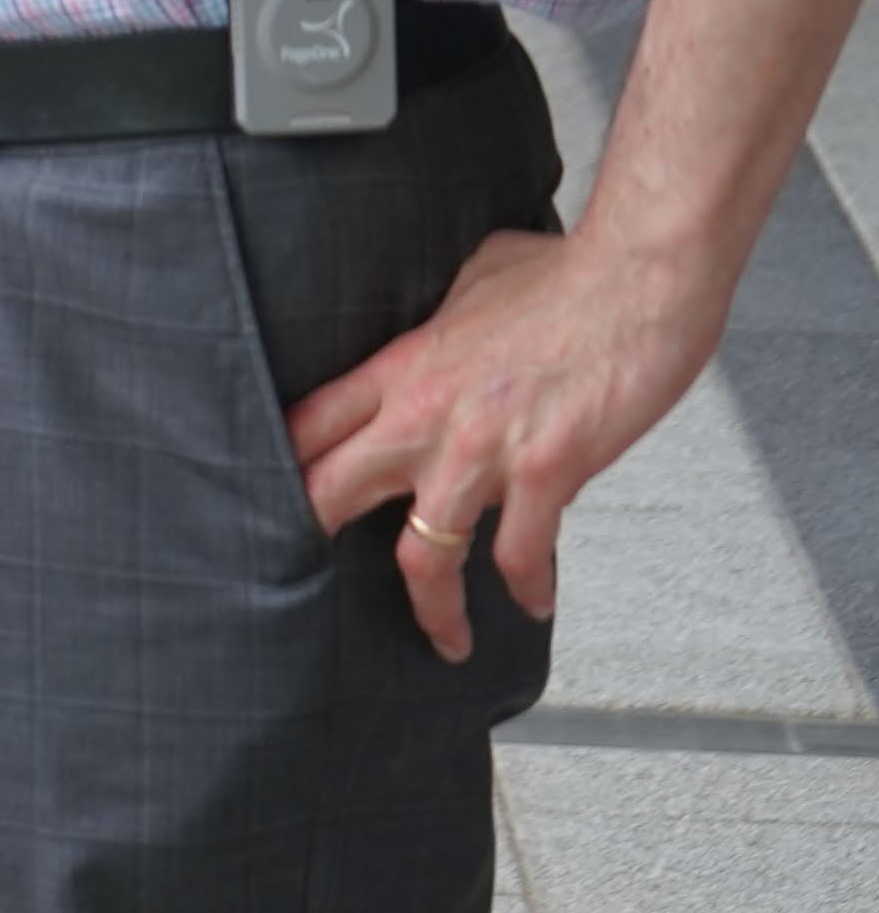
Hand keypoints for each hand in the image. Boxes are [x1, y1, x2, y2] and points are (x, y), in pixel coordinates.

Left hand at [287, 221, 737, 662]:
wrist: (640, 279)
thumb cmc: (566, 274)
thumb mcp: (471, 284)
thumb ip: (441, 322)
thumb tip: (441, 328)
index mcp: (400, 368)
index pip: (307, 426)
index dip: (281, 469)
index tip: (272, 503)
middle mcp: (424, 415)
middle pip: (330, 493)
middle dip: (314, 543)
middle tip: (314, 584)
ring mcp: (482, 450)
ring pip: (421, 553)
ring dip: (433, 607)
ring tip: (447, 638)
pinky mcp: (546, 472)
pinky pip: (521, 554)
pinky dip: (526, 587)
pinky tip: (534, 602)